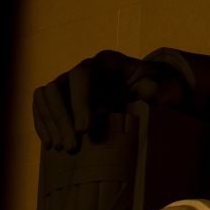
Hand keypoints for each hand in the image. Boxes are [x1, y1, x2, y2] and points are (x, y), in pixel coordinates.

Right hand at [32, 50, 186, 152]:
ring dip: (50, 122)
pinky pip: (42, 105)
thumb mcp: (167, 86)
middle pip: (58, 86)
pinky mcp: (63, 97)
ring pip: (46, 95)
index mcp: (108, 62)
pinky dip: (43, 123)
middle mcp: (84, 68)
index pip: (83, 74)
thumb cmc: (159, 87)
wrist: (150, 89)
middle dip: (62, 117)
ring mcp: (70, 81)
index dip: (80, 101)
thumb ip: (163, 88)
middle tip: (72, 146)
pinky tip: (51, 144)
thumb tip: (150, 92)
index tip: (86, 130)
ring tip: (61, 147)